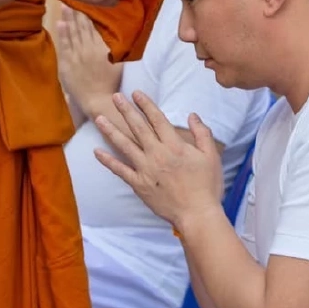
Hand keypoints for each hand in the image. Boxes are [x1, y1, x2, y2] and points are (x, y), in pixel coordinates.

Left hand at [54, 5, 121, 114]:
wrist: (98, 100)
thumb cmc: (111, 82)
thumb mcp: (118, 63)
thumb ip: (113, 48)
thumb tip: (114, 35)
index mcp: (99, 48)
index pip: (91, 27)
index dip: (87, 14)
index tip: (84, 3)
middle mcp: (86, 50)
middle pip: (80, 27)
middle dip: (75, 12)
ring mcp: (75, 57)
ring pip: (71, 34)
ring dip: (68, 19)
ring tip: (65, 6)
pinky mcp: (67, 65)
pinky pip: (64, 46)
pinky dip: (62, 34)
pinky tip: (60, 24)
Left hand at [93, 91, 224, 229]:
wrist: (197, 214)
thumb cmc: (207, 186)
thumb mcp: (211, 156)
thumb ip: (202, 133)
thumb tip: (192, 115)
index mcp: (174, 145)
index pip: (157, 119)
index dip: (146, 105)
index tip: (136, 93)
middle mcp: (157, 154)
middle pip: (138, 127)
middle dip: (126, 110)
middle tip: (115, 97)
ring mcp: (146, 170)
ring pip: (125, 145)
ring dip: (111, 131)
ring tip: (100, 118)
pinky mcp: (139, 185)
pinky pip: (120, 170)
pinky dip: (108, 161)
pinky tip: (97, 152)